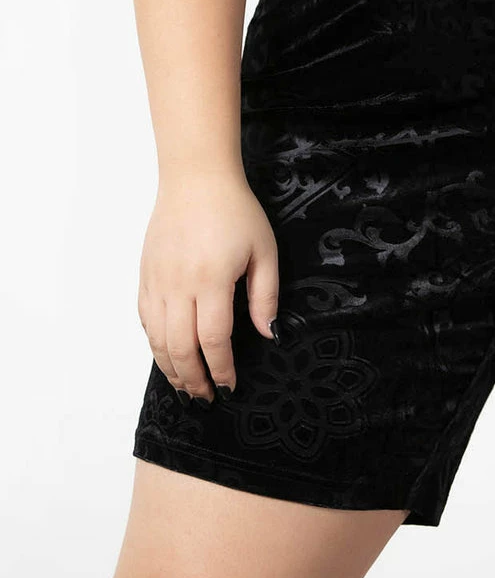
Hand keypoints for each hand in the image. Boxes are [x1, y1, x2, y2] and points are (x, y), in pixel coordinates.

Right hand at [137, 169, 278, 402]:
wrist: (196, 179)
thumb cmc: (235, 211)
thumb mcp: (264, 250)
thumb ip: (265, 296)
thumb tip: (266, 335)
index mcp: (212, 280)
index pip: (214, 340)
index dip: (222, 369)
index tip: (231, 386)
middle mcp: (179, 285)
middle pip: (180, 348)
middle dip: (193, 380)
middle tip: (206, 398)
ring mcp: (157, 281)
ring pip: (157, 339)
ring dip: (170, 368)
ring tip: (185, 386)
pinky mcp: (145, 275)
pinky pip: (145, 319)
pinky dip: (154, 343)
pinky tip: (166, 353)